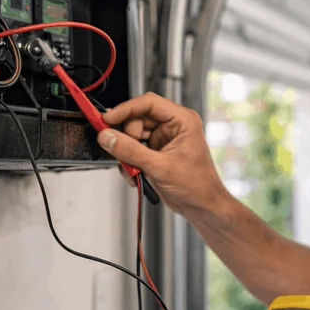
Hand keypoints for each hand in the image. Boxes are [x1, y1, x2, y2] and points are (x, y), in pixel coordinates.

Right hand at [99, 93, 225, 213]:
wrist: (201, 206)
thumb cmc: (197, 185)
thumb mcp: (160, 167)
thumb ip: (131, 151)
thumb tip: (108, 137)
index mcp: (182, 120)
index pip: (148, 103)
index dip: (125, 109)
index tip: (108, 119)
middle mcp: (173, 126)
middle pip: (137, 119)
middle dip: (126, 137)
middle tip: (120, 150)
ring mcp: (163, 139)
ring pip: (132, 135)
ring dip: (127, 152)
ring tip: (133, 168)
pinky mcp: (156, 151)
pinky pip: (133, 149)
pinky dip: (129, 161)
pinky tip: (136, 173)